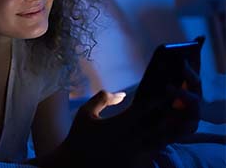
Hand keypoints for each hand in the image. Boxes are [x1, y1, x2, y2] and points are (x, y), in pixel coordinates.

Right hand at [54, 60, 201, 166]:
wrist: (73, 165)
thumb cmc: (78, 137)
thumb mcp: (85, 113)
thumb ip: (103, 99)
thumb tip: (122, 93)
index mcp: (118, 125)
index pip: (144, 109)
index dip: (157, 99)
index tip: (166, 90)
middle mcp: (129, 140)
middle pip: (158, 126)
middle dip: (169, 114)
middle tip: (178, 105)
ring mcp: (133, 155)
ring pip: (160, 142)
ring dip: (168, 131)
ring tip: (174, 122)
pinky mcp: (134, 166)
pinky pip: (153, 155)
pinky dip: (159, 146)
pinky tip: (161, 138)